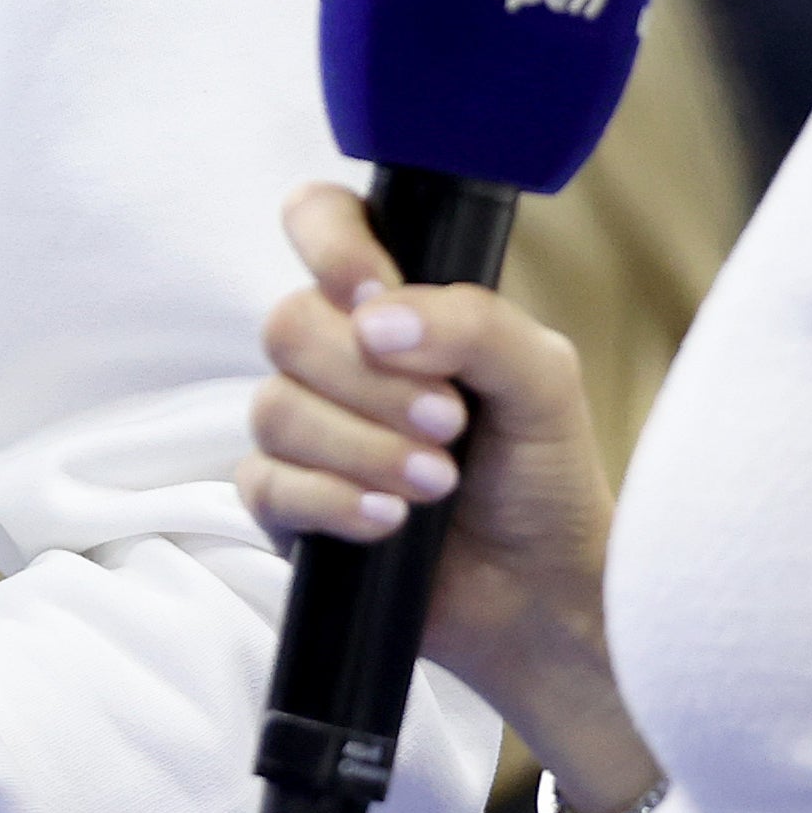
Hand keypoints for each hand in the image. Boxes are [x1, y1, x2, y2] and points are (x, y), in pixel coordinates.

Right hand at [236, 181, 651, 803]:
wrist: (546, 592)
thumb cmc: (545, 473)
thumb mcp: (543, 377)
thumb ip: (473, 322)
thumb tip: (374, 317)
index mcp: (397, 302)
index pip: (322, 220)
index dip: (328, 241)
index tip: (374, 291)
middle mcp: (340, 357)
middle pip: (289, 323)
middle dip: (371, 380)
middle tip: (450, 422)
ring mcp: (308, 431)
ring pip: (274, 407)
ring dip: (362, 446)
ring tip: (437, 483)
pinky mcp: (289, 506)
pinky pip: (264, 484)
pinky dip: (331, 499)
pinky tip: (389, 521)